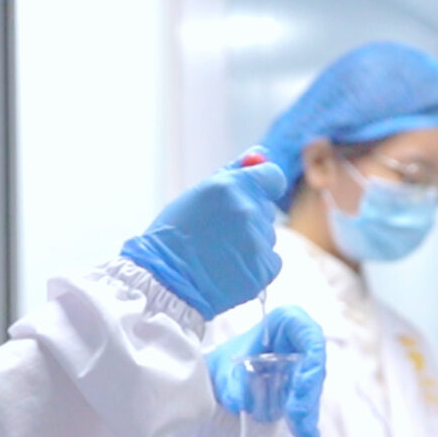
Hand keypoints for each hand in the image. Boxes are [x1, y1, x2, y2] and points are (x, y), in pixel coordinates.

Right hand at [119, 158, 285, 318]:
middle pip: (265, 208)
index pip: (272, 177)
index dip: (265, 185)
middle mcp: (247, 210)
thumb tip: (261, 153)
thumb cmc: (174, 236)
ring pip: (266, 235)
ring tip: (220, 254)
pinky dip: (255, 265)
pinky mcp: (264, 268)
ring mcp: (258, 240)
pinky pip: (270, 260)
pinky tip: (230, 268)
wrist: (165, 282)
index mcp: (229, 187)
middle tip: (220, 233)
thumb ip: (231, 174)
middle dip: (249, 217)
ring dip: (250, 242)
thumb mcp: (197, 196)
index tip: (255, 194)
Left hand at [208, 307, 326, 436]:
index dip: (311, 363)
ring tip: (304, 434)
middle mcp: (301, 340)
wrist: (222, 372)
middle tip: (298, 419)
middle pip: (314, 367)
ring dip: (308, 410)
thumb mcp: (223, 369)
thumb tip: (238, 402)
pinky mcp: (302, 384)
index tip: (301, 388)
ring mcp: (304, 363)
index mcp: (287, 321)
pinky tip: (305, 434)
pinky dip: (304, 416)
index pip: (311, 337)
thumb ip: (230, 383)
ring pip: (312, 387)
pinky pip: (306, 399)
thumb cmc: (227, 359)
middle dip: (308, 395)